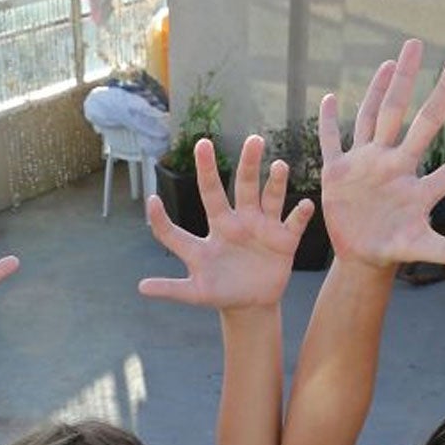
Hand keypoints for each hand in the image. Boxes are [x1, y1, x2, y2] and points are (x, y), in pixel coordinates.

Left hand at [138, 134, 307, 310]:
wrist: (250, 304)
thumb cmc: (220, 291)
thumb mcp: (195, 292)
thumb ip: (171, 288)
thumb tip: (141, 288)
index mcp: (214, 230)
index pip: (194, 213)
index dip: (168, 215)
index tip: (151, 201)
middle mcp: (237, 221)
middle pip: (241, 187)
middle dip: (247, 164)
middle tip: (252, 140)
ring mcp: (261, 227)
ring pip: (269, 197)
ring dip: (275, 181)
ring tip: (279, 165)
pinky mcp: (283, 241)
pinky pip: (293, 223)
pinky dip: (300, 214)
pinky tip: (304, 205)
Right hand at [317, 40, 444, 270]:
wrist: (360, 255)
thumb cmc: (392, 251)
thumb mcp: (423, 251)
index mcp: (418, 189)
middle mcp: (396, 167)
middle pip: (421, 122)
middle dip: (441, 91)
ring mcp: (367, 164)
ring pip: (376, 118)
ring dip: (384, 88)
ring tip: (395, 60)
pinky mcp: (338, 172)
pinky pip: (331, 141)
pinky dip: (328, 122)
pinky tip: (330, 99)